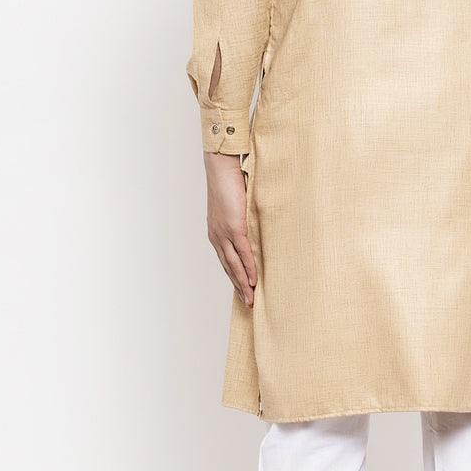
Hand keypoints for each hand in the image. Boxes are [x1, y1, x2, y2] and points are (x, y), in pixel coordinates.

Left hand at [203, 151, 256, 305]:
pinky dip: (249, 268)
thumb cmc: (229, 183)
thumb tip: (253, 228)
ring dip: (243, 283)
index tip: (242, 290)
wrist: (221, 168)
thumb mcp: (234, 207)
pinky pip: (243, 253)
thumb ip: (240, 219)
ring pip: (234, 265)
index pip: (225, 260)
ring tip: (251, 298)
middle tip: (248, 302)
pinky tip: (254, 280)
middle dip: (238, 287)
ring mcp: (224, 233)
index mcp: (215, 233)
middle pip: (228, 268)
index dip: (233, 277)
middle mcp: (216, 236)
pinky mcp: (234, 227)